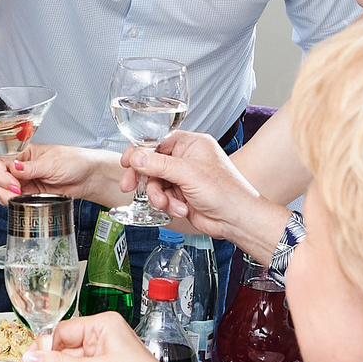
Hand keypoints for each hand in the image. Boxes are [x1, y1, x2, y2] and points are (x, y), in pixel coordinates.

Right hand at [0, 143, 123, 207]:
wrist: (89, 177)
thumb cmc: (75, 162)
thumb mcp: (51, 163)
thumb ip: (30, 168)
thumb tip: (13, 167)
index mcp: (24, 153)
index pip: (1, 161)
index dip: (1, 173)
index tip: (13, 182)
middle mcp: (22, 167)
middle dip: (3, 187)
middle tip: (17, 192)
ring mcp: (25, 181)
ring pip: (3, 190)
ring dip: (5, 196)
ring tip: (18, 199)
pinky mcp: (31, 194)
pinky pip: (14, 200)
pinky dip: (12, 203)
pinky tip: (20, 202)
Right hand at [124, 132, 290, 258]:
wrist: (235, 219)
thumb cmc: (224, 192)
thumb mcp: (188, 174)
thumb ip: (158, 164)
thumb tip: (136, 156)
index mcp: (192, 145)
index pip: (157, 142)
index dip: (140, 152)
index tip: (126, 162)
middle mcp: (187, 159)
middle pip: (152, 164)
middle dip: (145, 178)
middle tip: (129, 186)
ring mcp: (184, 177)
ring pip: (155, 183)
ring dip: (159, 196)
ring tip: (168, 204)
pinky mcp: (181, 194)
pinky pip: (162, 196)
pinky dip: (168, 204)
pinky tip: (180, 209)